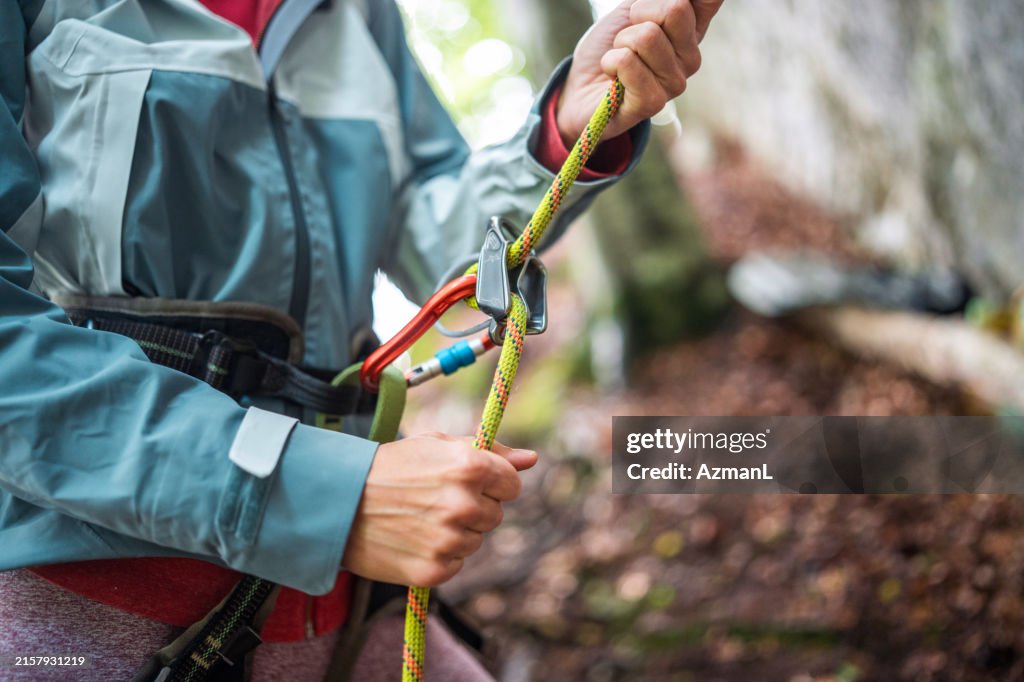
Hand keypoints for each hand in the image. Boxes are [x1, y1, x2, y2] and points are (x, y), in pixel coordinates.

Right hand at [342, 433, 537, 586]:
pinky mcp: (434, 571)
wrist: (337, 502)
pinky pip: (456, 564)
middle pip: (495, 514)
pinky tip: (413, 539)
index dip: (492, 483)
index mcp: (469, 466)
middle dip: (473, 507)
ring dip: (457, 532)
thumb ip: (491, 451)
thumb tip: (532, 459)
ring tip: (420, 518)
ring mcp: (449, 540)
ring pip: (476, 540)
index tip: (470, 482)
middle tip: (435, 499)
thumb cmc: (390, 466)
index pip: (512, 484)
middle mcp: (463, 504)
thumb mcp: (437, 444)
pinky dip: (440, 555)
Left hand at [557, 0, 724, 144]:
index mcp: (692, 31)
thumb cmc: (608, 46)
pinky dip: (610, 61)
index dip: (674, 0)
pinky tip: (613, 76)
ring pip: (647, 36)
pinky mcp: (653, 102)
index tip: (644, 10)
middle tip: (627, 35)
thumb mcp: (632, 9)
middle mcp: (691, 57)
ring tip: (620, 57)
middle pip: (676, 9)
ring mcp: (674, 83)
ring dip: (621, 42)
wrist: (579, 88)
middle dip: (638, 14)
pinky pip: (627, 61)